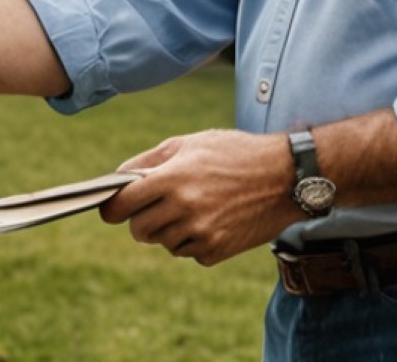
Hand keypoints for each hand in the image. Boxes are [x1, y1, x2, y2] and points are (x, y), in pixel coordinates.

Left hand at [97, 129, 302, 265]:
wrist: (285, 177)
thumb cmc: (234, 153)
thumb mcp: (189, 143)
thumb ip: (149, 160)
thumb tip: (119, 179)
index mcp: (173, 178)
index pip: (122, 204)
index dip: (111, 208)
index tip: (110, 209)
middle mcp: (185, 208)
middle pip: (138, 230)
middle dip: (139, 220)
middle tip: (153, 208)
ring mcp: (202, 233)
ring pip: (163, 243)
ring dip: (168, 230)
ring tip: (190, 209)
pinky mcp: (218, 251)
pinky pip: (188, 254)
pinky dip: (192, 242)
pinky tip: (210, 221)